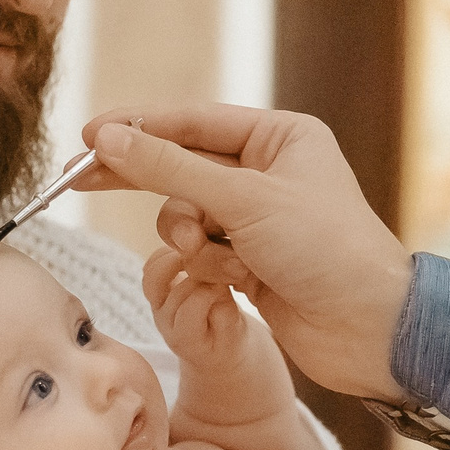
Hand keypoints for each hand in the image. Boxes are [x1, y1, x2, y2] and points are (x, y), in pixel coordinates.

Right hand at [77, 105, 411, 398]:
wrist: (370, 328)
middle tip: (79, 178)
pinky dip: (208, 264)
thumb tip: (108, 138)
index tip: (88, 137)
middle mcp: (270, 171)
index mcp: (281, 137)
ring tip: (209, 252)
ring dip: (189, 235)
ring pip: (186, 215)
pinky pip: (202, 251)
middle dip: (145, 178)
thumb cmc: (326, 250)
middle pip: (182, 165)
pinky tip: (235, 279)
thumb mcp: (244, 200)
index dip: (137, 127)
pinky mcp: (251, 262)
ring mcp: (259, 219)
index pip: (192, 121)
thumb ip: (170, 168)